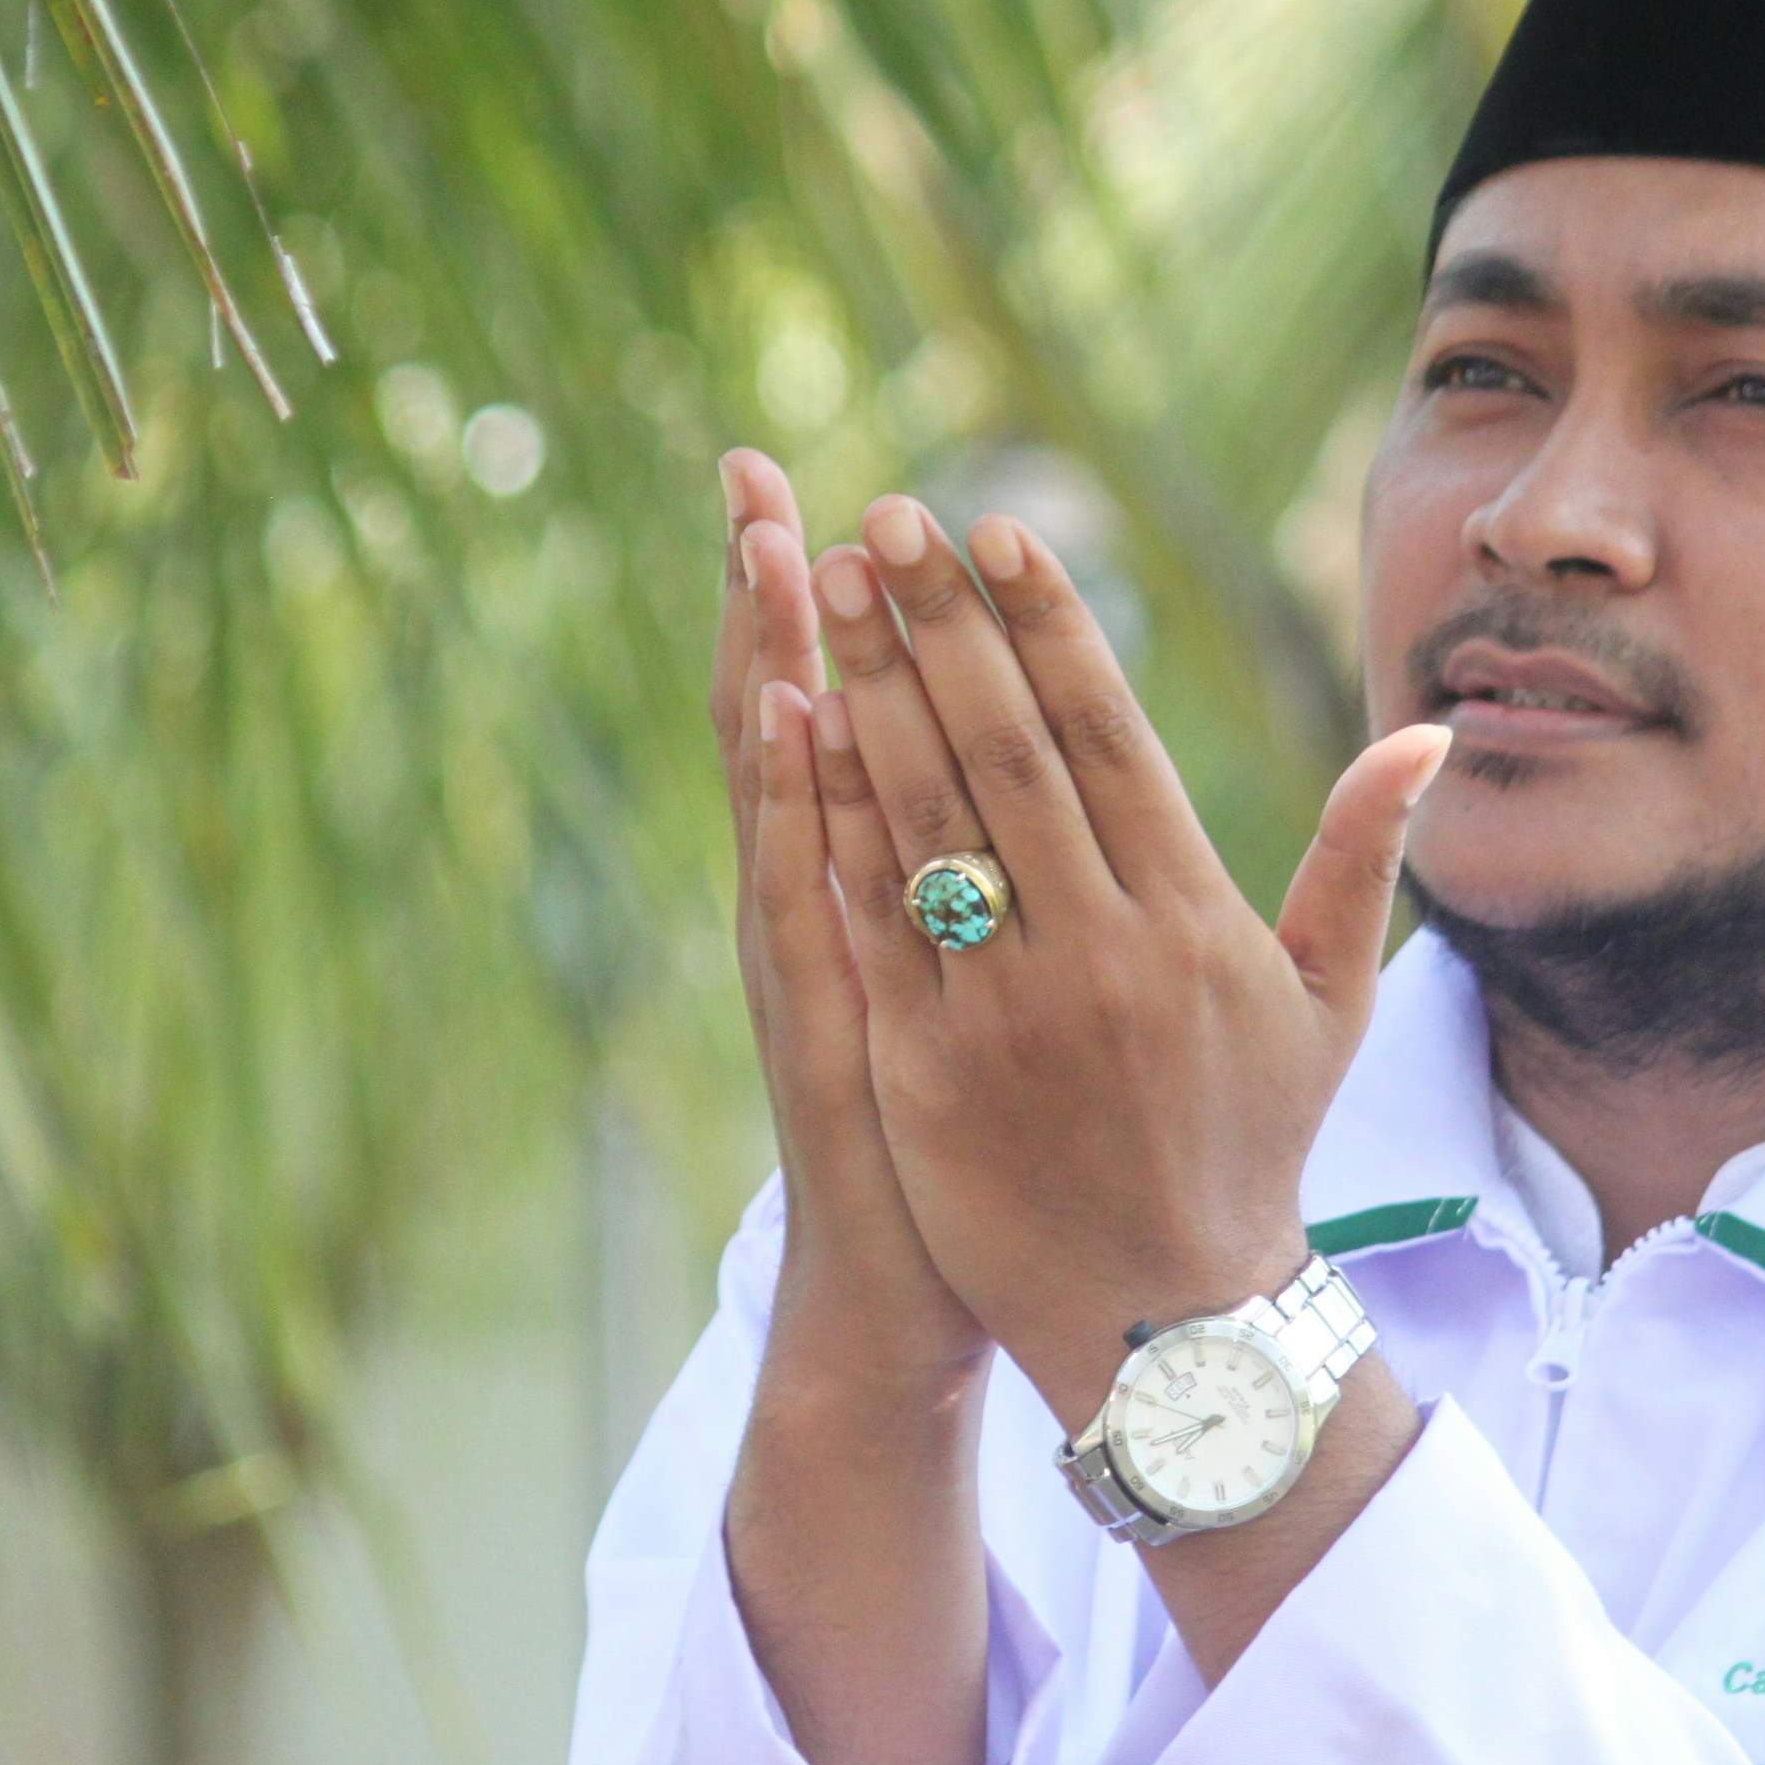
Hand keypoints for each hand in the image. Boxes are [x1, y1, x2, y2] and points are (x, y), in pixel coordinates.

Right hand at [708, 451, 986, 1414]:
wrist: (916, 1295)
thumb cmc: (975, 1149)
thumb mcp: (978, 994)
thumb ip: (981, 880)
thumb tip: (1013, 773)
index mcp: (868, 887)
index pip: (834, 712)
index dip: (811, 609)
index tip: (801, 490)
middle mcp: (815, 906)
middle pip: (781, 717)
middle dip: (768, 597)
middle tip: (751, 470)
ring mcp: (808, 962)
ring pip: (778, 788)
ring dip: (766, 664)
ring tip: (758, 551)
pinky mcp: (825, 1022)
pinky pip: (804, 892)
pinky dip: (791, 806)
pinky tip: (786, 720)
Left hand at [800, 494, 1448, 1435]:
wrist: (1172, 1325)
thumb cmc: (1252, 1146)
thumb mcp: (1329, 1003)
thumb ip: (1359, 854)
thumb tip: (1427, 727)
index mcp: (1189, 918)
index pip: (1104, 736)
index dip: (1046, 625)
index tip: (996, 532)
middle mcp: (1097, 950)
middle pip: (1001, 752)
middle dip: (938, 625)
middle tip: (884, 524)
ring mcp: (1004, 1010)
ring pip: (924, 819)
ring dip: (869, 689)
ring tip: (823, 588)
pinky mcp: (925, 1069)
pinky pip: (870, 922)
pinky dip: (832, 821)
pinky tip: (798, 731)